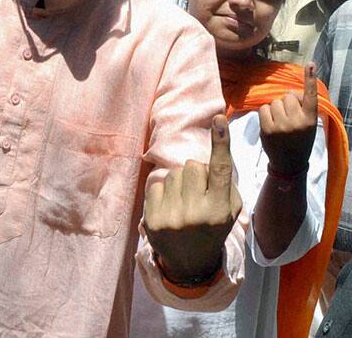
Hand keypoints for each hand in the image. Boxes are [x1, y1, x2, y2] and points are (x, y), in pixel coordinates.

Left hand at [144, 115, 241, 284]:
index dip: (221, 143)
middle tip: (197, 195)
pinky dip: (162, 193)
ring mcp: (173, 217)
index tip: (219, 119)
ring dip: (178, 184)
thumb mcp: (229, 211)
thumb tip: (211, 154)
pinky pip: (156, 185)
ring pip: (173, 174)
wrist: (190, 264)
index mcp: (220, 210)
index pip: (221, 170)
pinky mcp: (153, 219)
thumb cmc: (212, 229)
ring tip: (183, 204)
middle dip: (195, 174)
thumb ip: (223, 183)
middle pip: (192, 166)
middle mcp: (197, 213)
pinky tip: (169, 209)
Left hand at [260, 62, 317, 175]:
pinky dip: (265, 113)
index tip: (310, 64)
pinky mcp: (268, 129)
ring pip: (274, 102)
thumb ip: (302, 109)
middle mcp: (297, 121)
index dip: (310, 79)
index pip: (311, 96)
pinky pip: (264, 109)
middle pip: (288, 96)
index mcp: (310, 120)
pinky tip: (270, 123)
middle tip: (288, 116)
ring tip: (279, 121)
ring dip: (275, 108)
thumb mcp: (308, 126)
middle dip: (286, 102)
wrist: (289, 163)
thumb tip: (290, 92)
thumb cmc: (299, 141)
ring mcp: (282, 125)